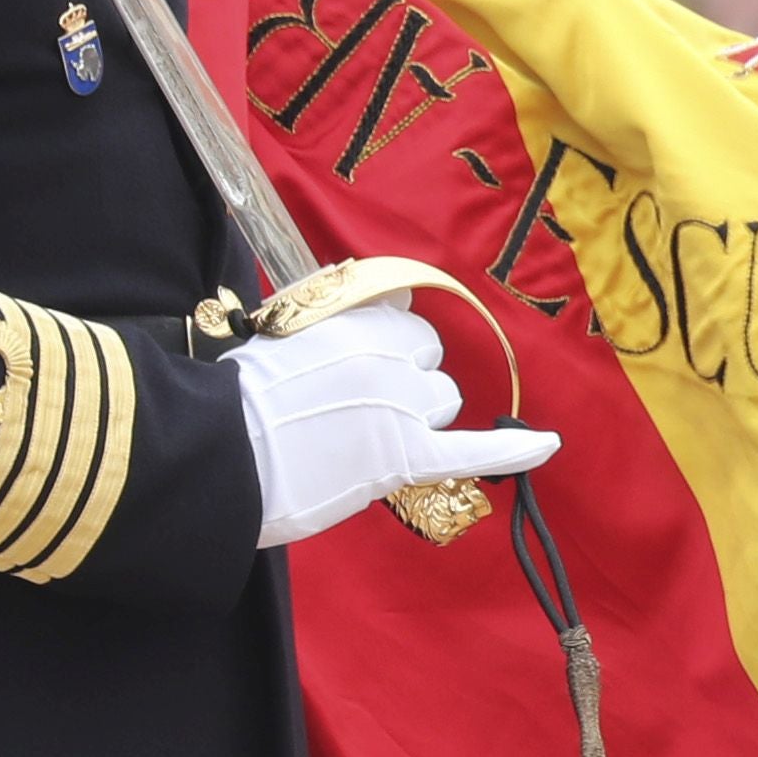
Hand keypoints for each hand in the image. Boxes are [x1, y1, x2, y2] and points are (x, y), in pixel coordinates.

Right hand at [234, 302, 559, 546]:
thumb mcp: (280, 334)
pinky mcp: (403, 457)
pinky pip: (475, 449)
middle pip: (430, 366)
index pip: (406, 326)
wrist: (210, 452)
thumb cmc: (229, 400)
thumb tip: (385, 300)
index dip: (390, 353)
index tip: (363, 371)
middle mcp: (388, 355)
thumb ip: (337, 319)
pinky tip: (547, 443)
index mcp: (356, 321)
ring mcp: (400, 406)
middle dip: (407, 386)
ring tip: (364, 442)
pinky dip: (514, 447)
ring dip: (419, 420)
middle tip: (355, 414)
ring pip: (442, 404)